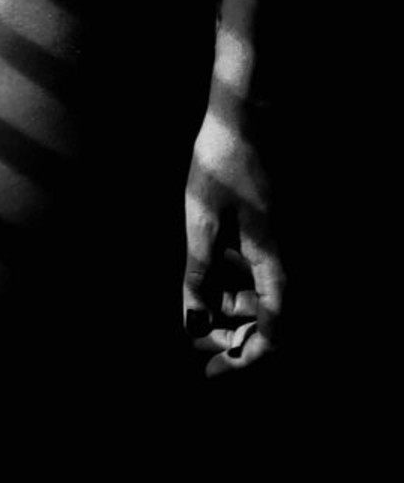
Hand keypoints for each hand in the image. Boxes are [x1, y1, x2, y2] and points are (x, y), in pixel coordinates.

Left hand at [182, 105, 284, 376]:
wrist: (248, 111)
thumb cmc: (222, 161)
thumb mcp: (200, 220)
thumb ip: (198, 275)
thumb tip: (193, 324)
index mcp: (276, 261)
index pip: (274, 334)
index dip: (244, 359)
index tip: (211, 372)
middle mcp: (289, 257)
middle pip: (272, 320)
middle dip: (234, 338)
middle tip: (196, 344)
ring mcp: (285, 242)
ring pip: (267, 295)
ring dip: (235, 311)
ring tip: (198, 311)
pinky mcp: (276, 228)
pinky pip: (264, 270)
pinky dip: (238, 283)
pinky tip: (212, 276)